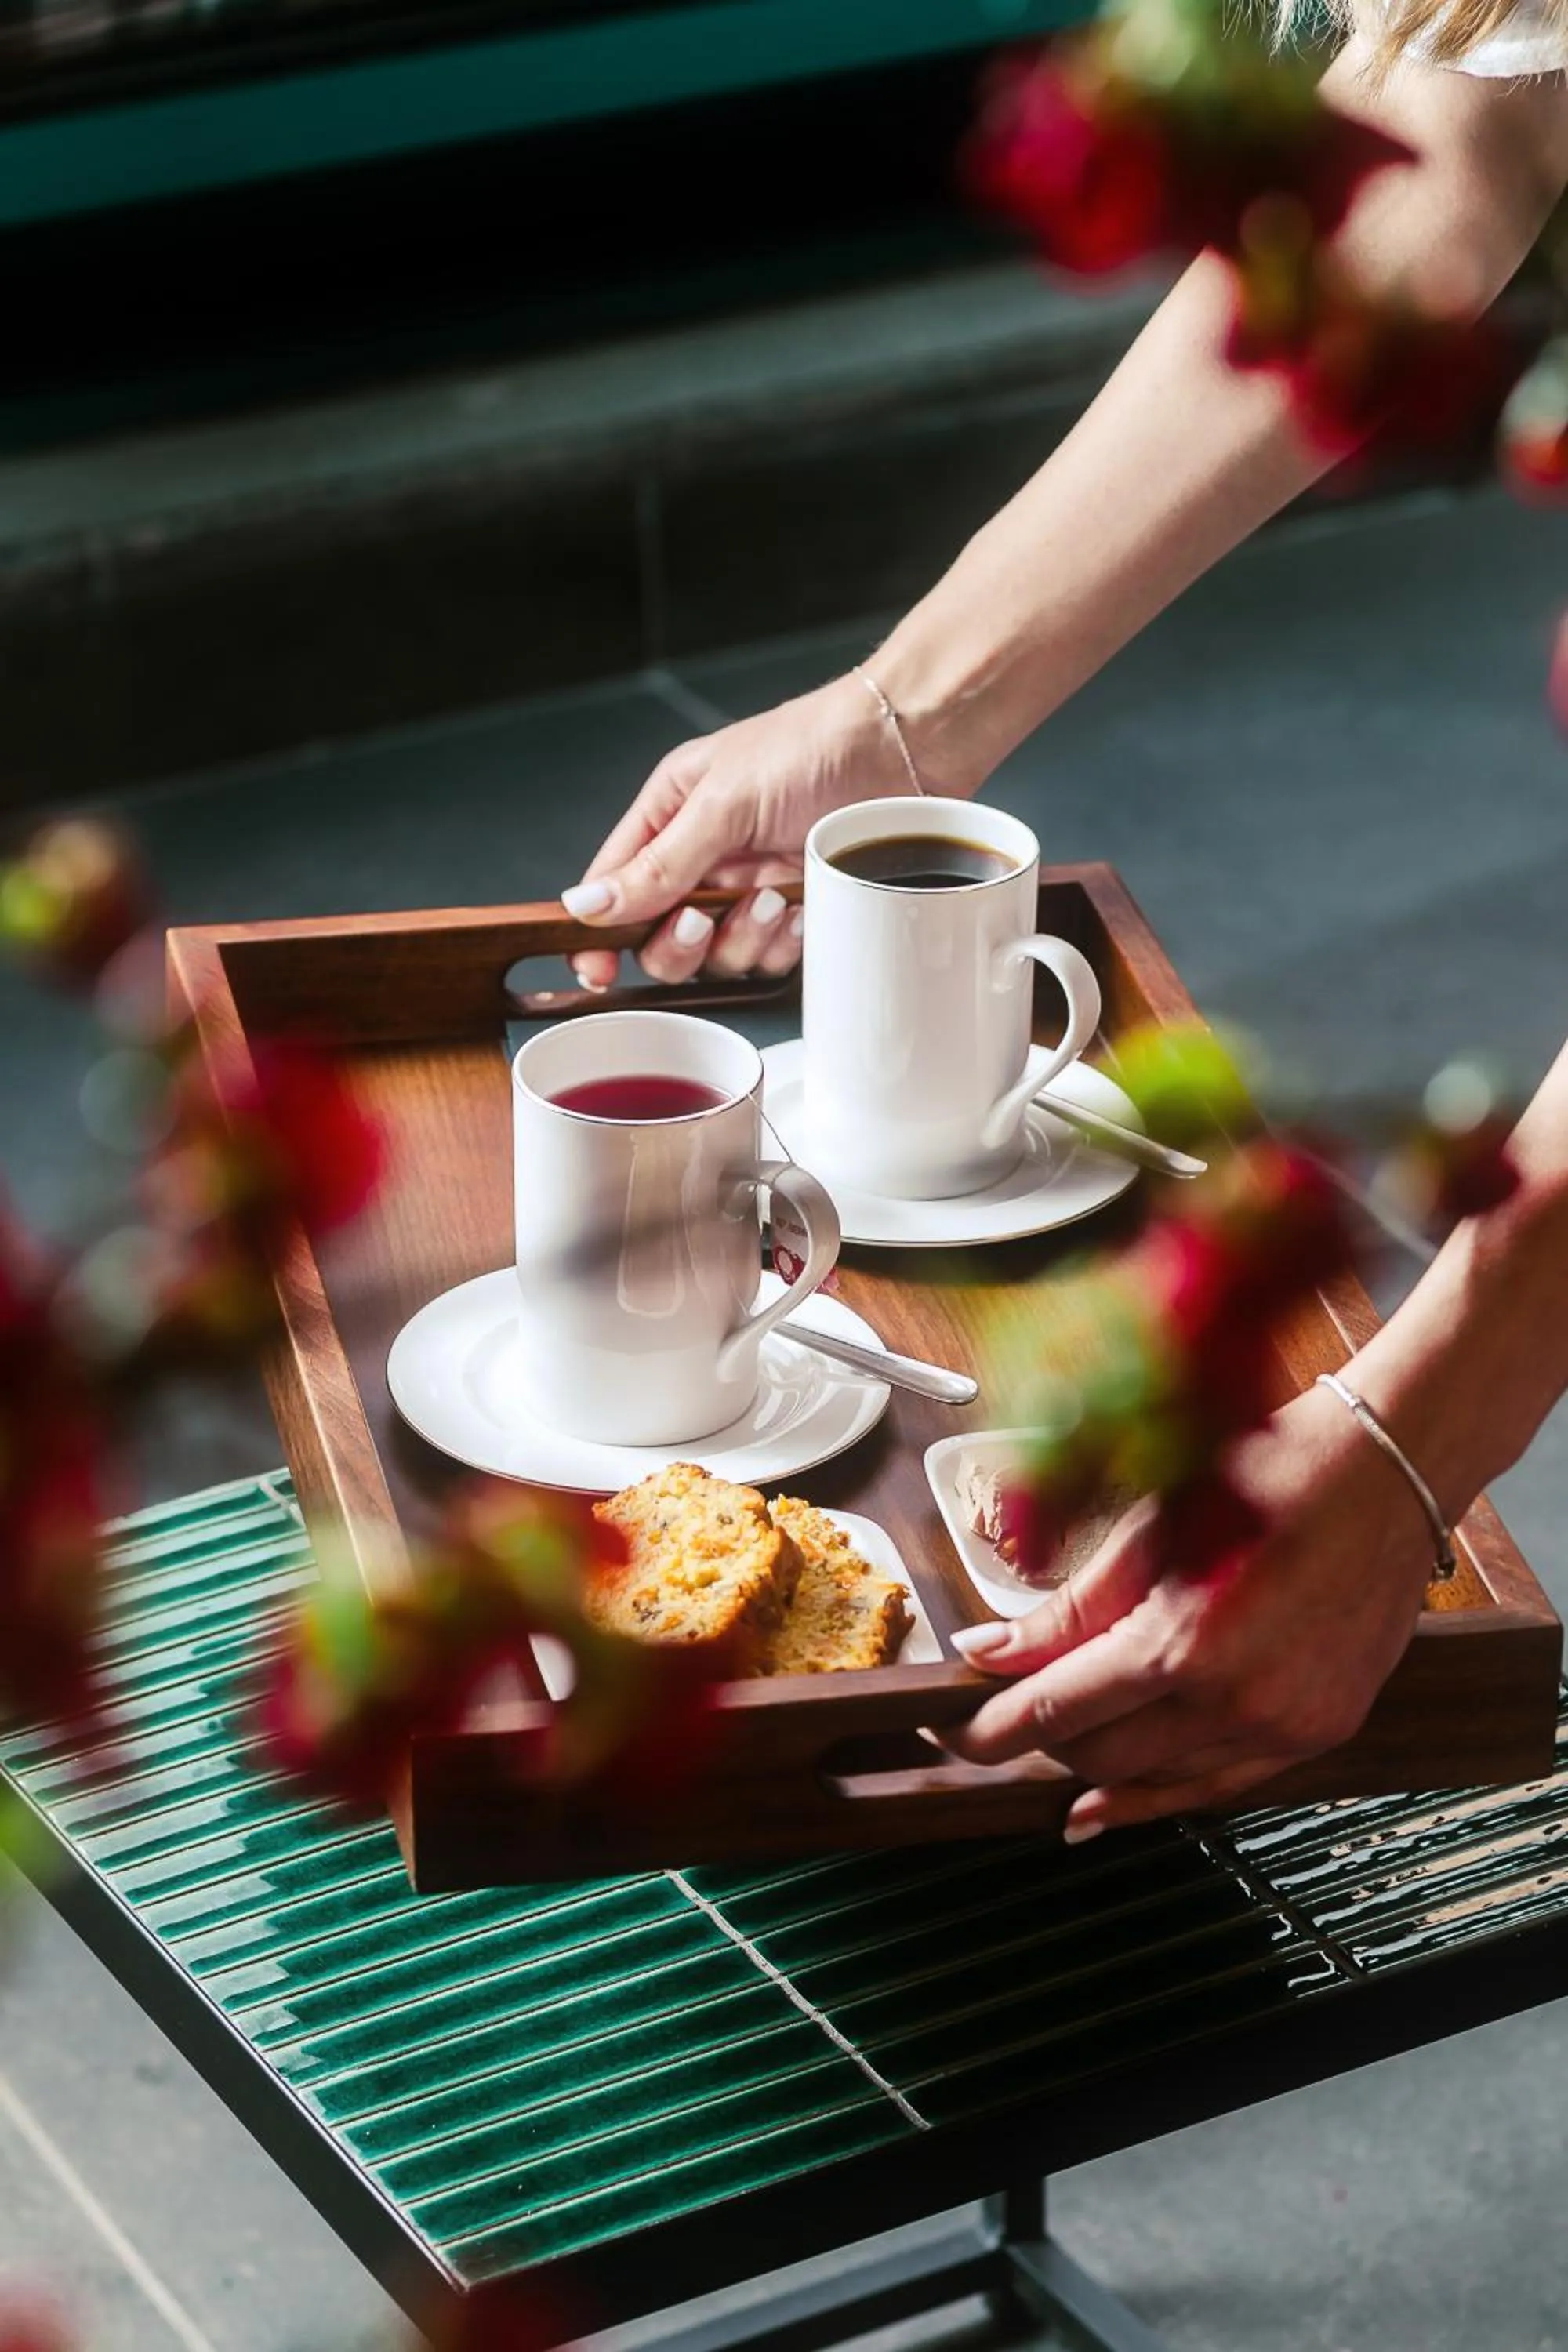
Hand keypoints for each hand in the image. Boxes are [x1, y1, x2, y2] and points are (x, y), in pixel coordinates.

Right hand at [563, 675, 917, 989]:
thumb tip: (590, 902)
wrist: (909, 745)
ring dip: (742, 939)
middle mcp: (706, 854)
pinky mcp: (797, 908)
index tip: (594, 969)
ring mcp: (752, 885)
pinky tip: (804, 906)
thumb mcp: (723, 803)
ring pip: (718, 956)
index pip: (615, 884)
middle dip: (681, 942)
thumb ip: (658, 863)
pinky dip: (786, 941)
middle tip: (703, 922)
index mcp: (672, 813)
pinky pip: (772, 956)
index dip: (600, 931)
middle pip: (660, 936)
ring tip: (773, 898)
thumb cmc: (816, 746)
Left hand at [943, 1384, 1435, 1840]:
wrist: (1384, 1469)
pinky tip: (1111, 1805)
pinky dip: (1162, 1794)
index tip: (949, 1732)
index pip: (1055, 1712)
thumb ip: (1066, 1609)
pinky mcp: (1321, 1732)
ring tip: (1053, 1754)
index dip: (989, 1730)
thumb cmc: (1265, 1473)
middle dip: (1039, 1741)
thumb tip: (989, 1653)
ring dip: (1097, 1768)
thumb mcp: (1148, 1529)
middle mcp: (1236, 1701)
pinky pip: (1222, 1786)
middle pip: (1100, 1759)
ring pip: (1158, 1782)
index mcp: (1182, 1643)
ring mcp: (1285, 1726)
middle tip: (1002, 1714)